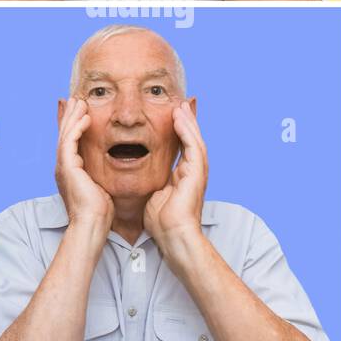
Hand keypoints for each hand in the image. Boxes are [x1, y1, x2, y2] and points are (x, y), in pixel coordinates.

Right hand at [54, 97, 113, 229]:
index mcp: (70, 171)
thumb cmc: (100, 211)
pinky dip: (77, 128)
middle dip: (70, 116)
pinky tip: (85, 118)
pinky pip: (70, 141)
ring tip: (80, 102)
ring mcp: (63, 167)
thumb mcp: (101, 186)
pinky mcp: (67, 167)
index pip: (71, 142)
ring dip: (73, 117)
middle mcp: (63, 167)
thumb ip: (101, 174)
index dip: (75, 126)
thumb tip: (112, 166)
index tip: (82, 112)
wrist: (92, 224)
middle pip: (65, 134)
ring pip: (66, 134)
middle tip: (76, 99)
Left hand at [143, 99, 206, 249]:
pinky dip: (187, 130)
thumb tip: (142, 176)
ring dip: (187, 121)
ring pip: (194, 138)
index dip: (177, 130)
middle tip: (178, 103)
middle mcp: (193, 171)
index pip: (181, 146)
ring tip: (179, 105)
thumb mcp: (155, 194)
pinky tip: (180, 118)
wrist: (173, 236)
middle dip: (185, 121)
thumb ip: (153, 181)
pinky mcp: (197, 172)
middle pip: (191, 139)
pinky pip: (193, 145)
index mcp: (183, 175)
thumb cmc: (162, 221)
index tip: (170, 115)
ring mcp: (198, 171)